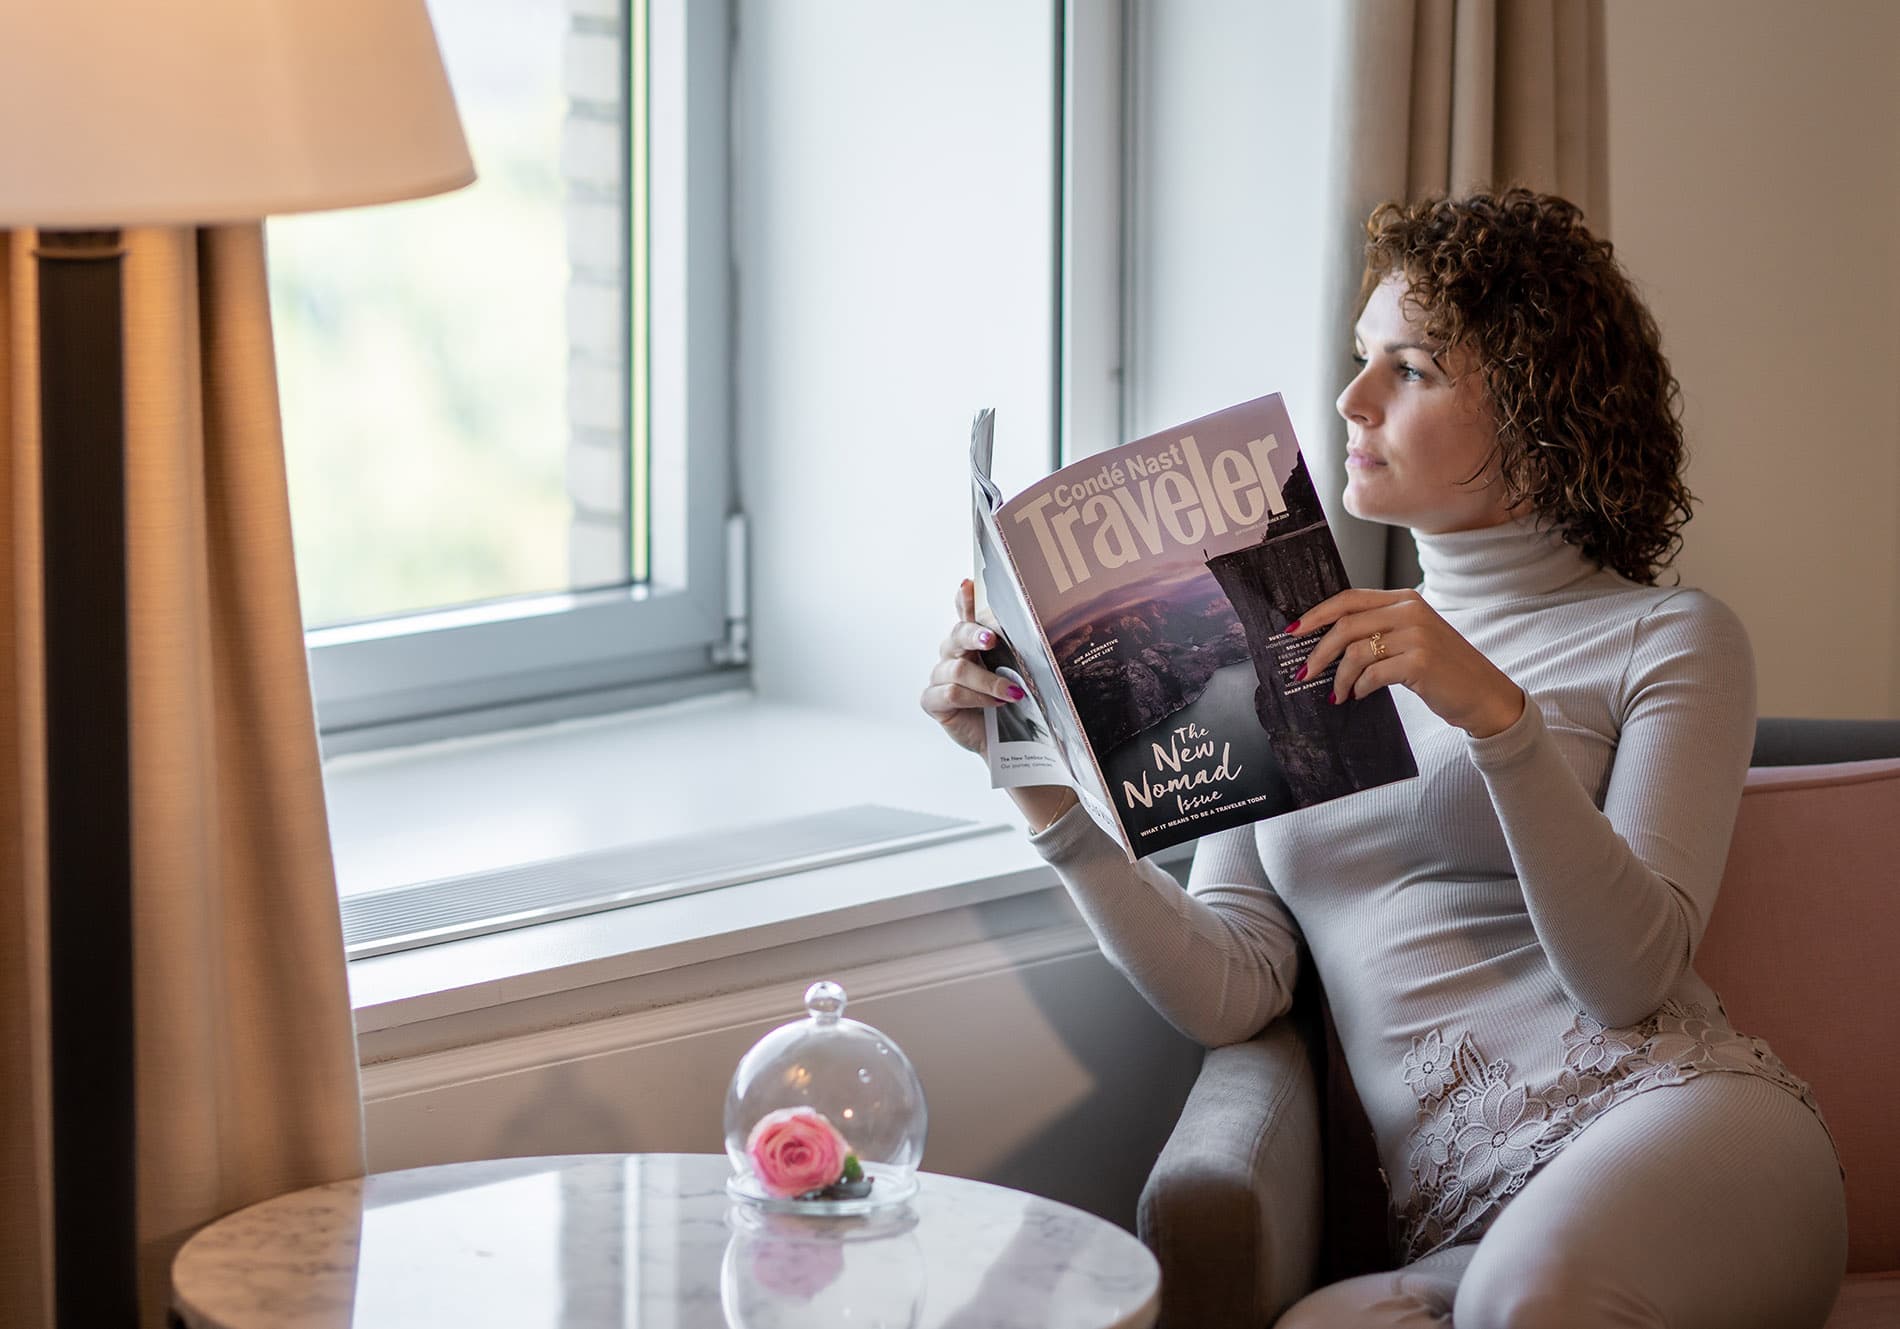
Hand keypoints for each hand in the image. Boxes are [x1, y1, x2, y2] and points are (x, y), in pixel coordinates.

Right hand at [920, 579, 1025, 755]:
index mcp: (971, 642)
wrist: (1007, 740)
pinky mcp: (932, 701)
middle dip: (975, 635)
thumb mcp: (1016, 672)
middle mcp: (951, 654)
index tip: (969, 584)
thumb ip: (1013, 649)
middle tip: (992, 640)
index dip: (964, 599)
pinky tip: (995, 705)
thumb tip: (1028, 625)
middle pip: (957, 635)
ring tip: (1014, 694)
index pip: (965, 614)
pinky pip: (950, 693)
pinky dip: (976, 698)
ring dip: (989, 681)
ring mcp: (939, 677)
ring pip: (959, 669)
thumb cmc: (1010, 701)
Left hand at [1291, 588, 1524, 738]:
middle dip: (1319, 652)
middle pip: (1346, 625)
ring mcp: (1417, 635)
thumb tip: (1330, 642)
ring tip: (1338, 694)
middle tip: (1305, 673)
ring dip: (1340, 677)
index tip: (1293, 631)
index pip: (1349, 599)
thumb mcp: (1413, 638)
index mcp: (1404, 599)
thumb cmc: (1444, 670)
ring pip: (1356, 652)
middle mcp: (1410, 611)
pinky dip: (1359, 687)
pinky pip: (1373, 674)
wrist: (1485, 695)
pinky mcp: (1420, 661)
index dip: (1317, 614)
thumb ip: (1380, 631)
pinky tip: (1359, 696)